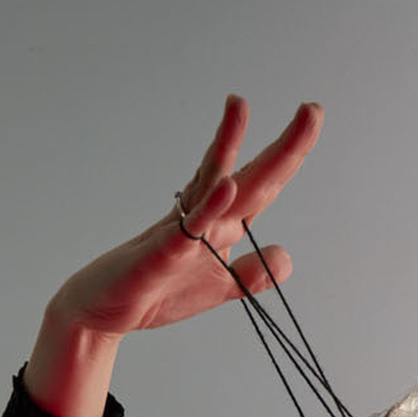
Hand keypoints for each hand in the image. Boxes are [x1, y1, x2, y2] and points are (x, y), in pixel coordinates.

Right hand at [45, 94, 323, 340]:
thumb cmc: (157, 292)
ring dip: (228, 142)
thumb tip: (284, 256)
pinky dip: (208, 206)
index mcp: (221, 224)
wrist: (104, 311)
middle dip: (283, 146)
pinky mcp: (162, 253)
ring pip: (212, 182)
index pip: (263, 185)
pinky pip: (189, 227)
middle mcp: (204, 216)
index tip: (310, 119)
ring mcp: (182, 230)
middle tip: (312, 109)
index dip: (289, 156)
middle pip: (252, 176)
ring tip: (240, 105)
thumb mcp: (220, 288)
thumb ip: (251, 273)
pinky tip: (228, 185)